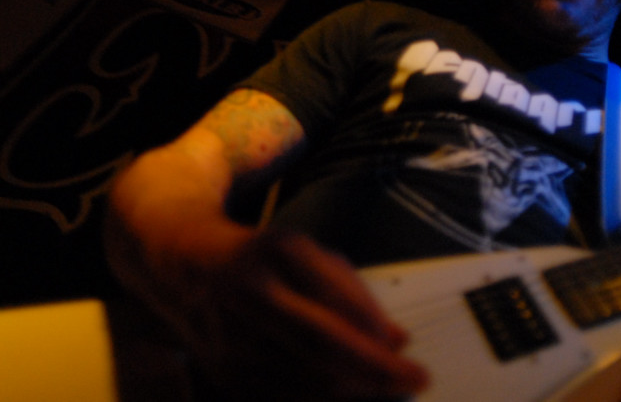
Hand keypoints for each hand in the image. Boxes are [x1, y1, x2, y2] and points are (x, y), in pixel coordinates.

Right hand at [173, 226, 428, 400]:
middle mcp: (248, 294)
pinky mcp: (220, 372)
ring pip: (303, 382)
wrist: (185, 264)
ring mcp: (229, 337)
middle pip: (320, 350)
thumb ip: (356, 295)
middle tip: (414, 382)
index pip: (336, 307)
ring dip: (354, 392)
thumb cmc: (265, 259)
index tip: (414, 361)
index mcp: (276, 254)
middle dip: (374, 374)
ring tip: (388, 391)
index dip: (377, 343)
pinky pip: (281, 398)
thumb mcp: (311, 254)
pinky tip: (351, 395)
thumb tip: (397, 341)